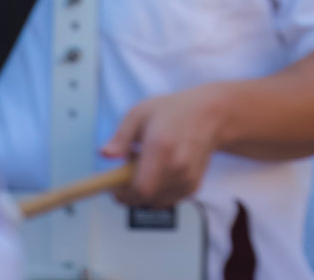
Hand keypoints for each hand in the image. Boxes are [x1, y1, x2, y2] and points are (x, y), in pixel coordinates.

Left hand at [100, 83, 228, 205]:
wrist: (208, 115)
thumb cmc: (172, 112)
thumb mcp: (139, 114)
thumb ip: (120, 137)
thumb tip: (105, 154)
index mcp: (161, 146)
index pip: (140, 187)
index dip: (122, 192)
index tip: (112, 186)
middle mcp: (178, 165)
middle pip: (146, 197)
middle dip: (129, 193)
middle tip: (122, 178)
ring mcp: (188, 177)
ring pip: (156, 202)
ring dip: (143, 193)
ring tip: (142, 170)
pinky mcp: (193, 186)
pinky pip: (168, 200)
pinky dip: (157, 194)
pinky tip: (156, 174)